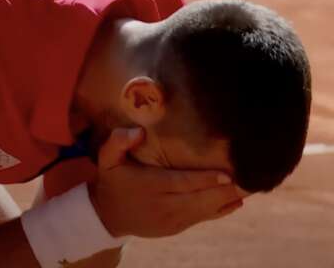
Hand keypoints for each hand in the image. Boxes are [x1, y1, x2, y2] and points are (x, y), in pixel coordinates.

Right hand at [88, 127, 242, 237]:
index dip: (206, 179)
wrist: (107, 216)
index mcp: (150, 186)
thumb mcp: (107, 159)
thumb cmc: (112, 181)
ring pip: (206, 210)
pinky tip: (238, 201)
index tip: (228, 173)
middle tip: (251, 178)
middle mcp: (164, 205)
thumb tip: (138, 132)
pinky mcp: (177, 227)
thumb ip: (118, 141)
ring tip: (251, 186)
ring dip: (229, 199)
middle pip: (200, 198)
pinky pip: (203, 218)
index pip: (182, 183)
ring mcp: (172, 219)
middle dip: (227, 190)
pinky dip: (222, 210)